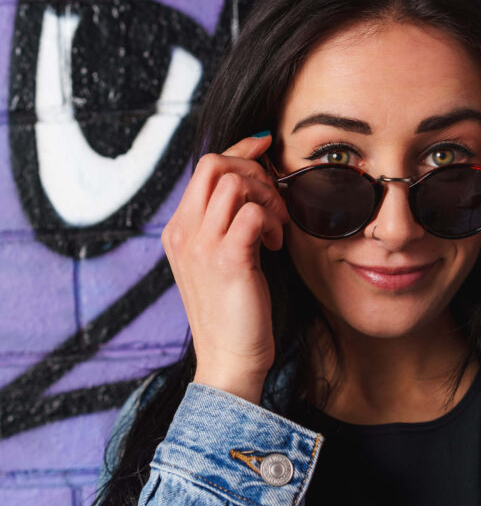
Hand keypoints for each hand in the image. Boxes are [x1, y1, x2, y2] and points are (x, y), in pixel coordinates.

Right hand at [161, 133, 289, 403]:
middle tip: (274, 202)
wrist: (228, 359)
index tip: (265, 146)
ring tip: (276, 228)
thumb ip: (225, 225)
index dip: (239, 147)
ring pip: (234, 182)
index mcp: (179, 230)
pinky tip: (274, 245)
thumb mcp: (219, 261)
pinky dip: (270, 221)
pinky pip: (250, 212)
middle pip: (213, 163)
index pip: (205, 166)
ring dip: (266, 197)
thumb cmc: (232, 312)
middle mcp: (183, 232)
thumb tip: (253, 189)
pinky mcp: (226, 259)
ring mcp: (201, 245)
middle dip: (254, 170)